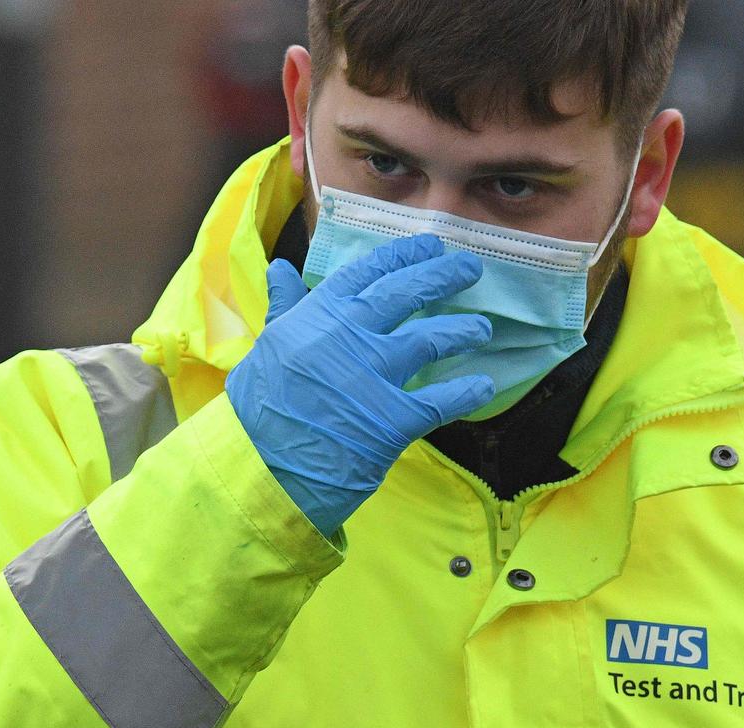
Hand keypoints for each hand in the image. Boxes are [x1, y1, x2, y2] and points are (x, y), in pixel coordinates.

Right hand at [225, 234, 493, 536]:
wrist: (259, 467)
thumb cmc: (259, 408)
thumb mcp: (267, 346)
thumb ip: (286, 307)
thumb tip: (282, 268)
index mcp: (320, 314)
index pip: (369, 271)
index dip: (404, 254)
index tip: (429, 245)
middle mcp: (351, 335)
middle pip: (408, 293)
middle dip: (444, 275)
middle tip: (470, 267)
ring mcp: (374, 376)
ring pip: (432, 339)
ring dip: (462, 331)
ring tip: (481, 328)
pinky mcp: (393, 419)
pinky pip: (442, 400)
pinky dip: (467, 392)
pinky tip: (484, 386)